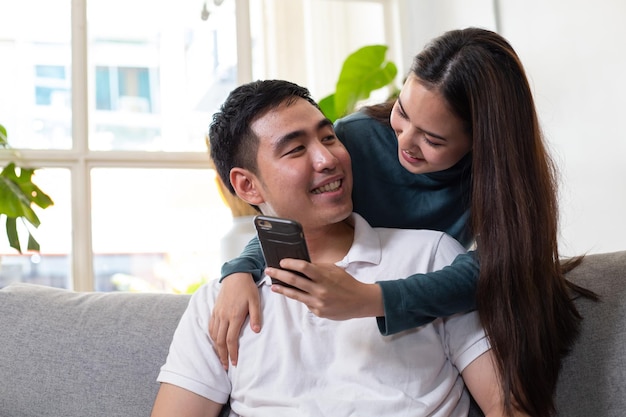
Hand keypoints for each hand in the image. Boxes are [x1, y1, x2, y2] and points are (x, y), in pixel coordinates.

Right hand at [208, 273, 260, 368]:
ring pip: (214, 335)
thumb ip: (256, 316)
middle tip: (225, 366)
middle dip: (222, 355)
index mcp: (234, 315)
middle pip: (220, 341)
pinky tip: (216, 342)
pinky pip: (211, 326)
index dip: (232, 353)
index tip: (235, 363)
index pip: (231, 339)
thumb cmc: (247, 288)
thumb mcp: (255, 301)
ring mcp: (217, 313)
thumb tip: (256, 331)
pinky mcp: (214, 309)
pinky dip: (212, 337)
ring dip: (216, 348)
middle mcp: (223, 316)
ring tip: (221, 357)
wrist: (235, 275)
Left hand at [266, 259, 383, 319]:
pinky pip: (305, 303)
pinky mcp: (318, 311)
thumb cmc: (346, 282)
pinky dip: (300, 297)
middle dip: (279, 274)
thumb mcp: (334, 270)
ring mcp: (318, 302)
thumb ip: (318, 268)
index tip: (282, 261)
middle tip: (269, 270)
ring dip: (282, 289)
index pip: (302, 267)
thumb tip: (300, 265)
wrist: (360, 301)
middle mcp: (319, 289)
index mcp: (324, 276)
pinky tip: (294, 294)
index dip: (290, 263)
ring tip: (273, 285)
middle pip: (294, 280)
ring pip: (295, 294)